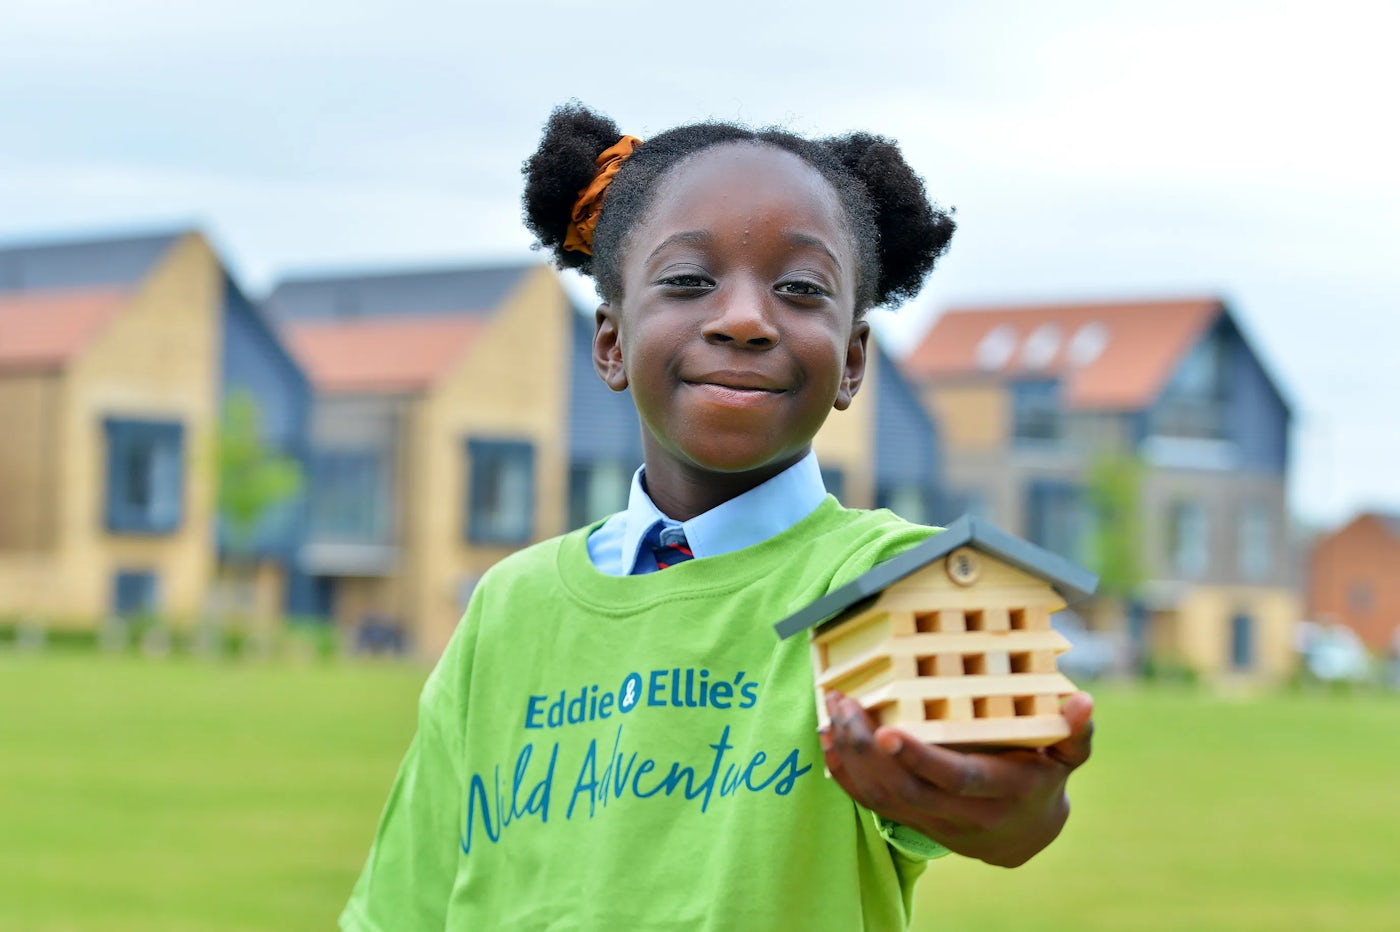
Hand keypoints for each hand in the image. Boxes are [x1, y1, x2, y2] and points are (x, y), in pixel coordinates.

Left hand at [820, 690, 1093, 867]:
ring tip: (833, 710)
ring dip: (850, 756)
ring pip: (881, 797)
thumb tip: (1081, 702)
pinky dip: (844, 773)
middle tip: (845, 704)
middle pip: (906, 788)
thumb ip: (1074, 731)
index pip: (955, 778)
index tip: (887, 731)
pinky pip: (870, 804)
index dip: (920, 758)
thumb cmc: (1042, 776)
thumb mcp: (1067, 755)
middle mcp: (964, 813)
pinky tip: (829, 739)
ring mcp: (933, 821)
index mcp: (1002, 790)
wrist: (1024, 834)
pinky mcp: (912, 820)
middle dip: (867, 748)